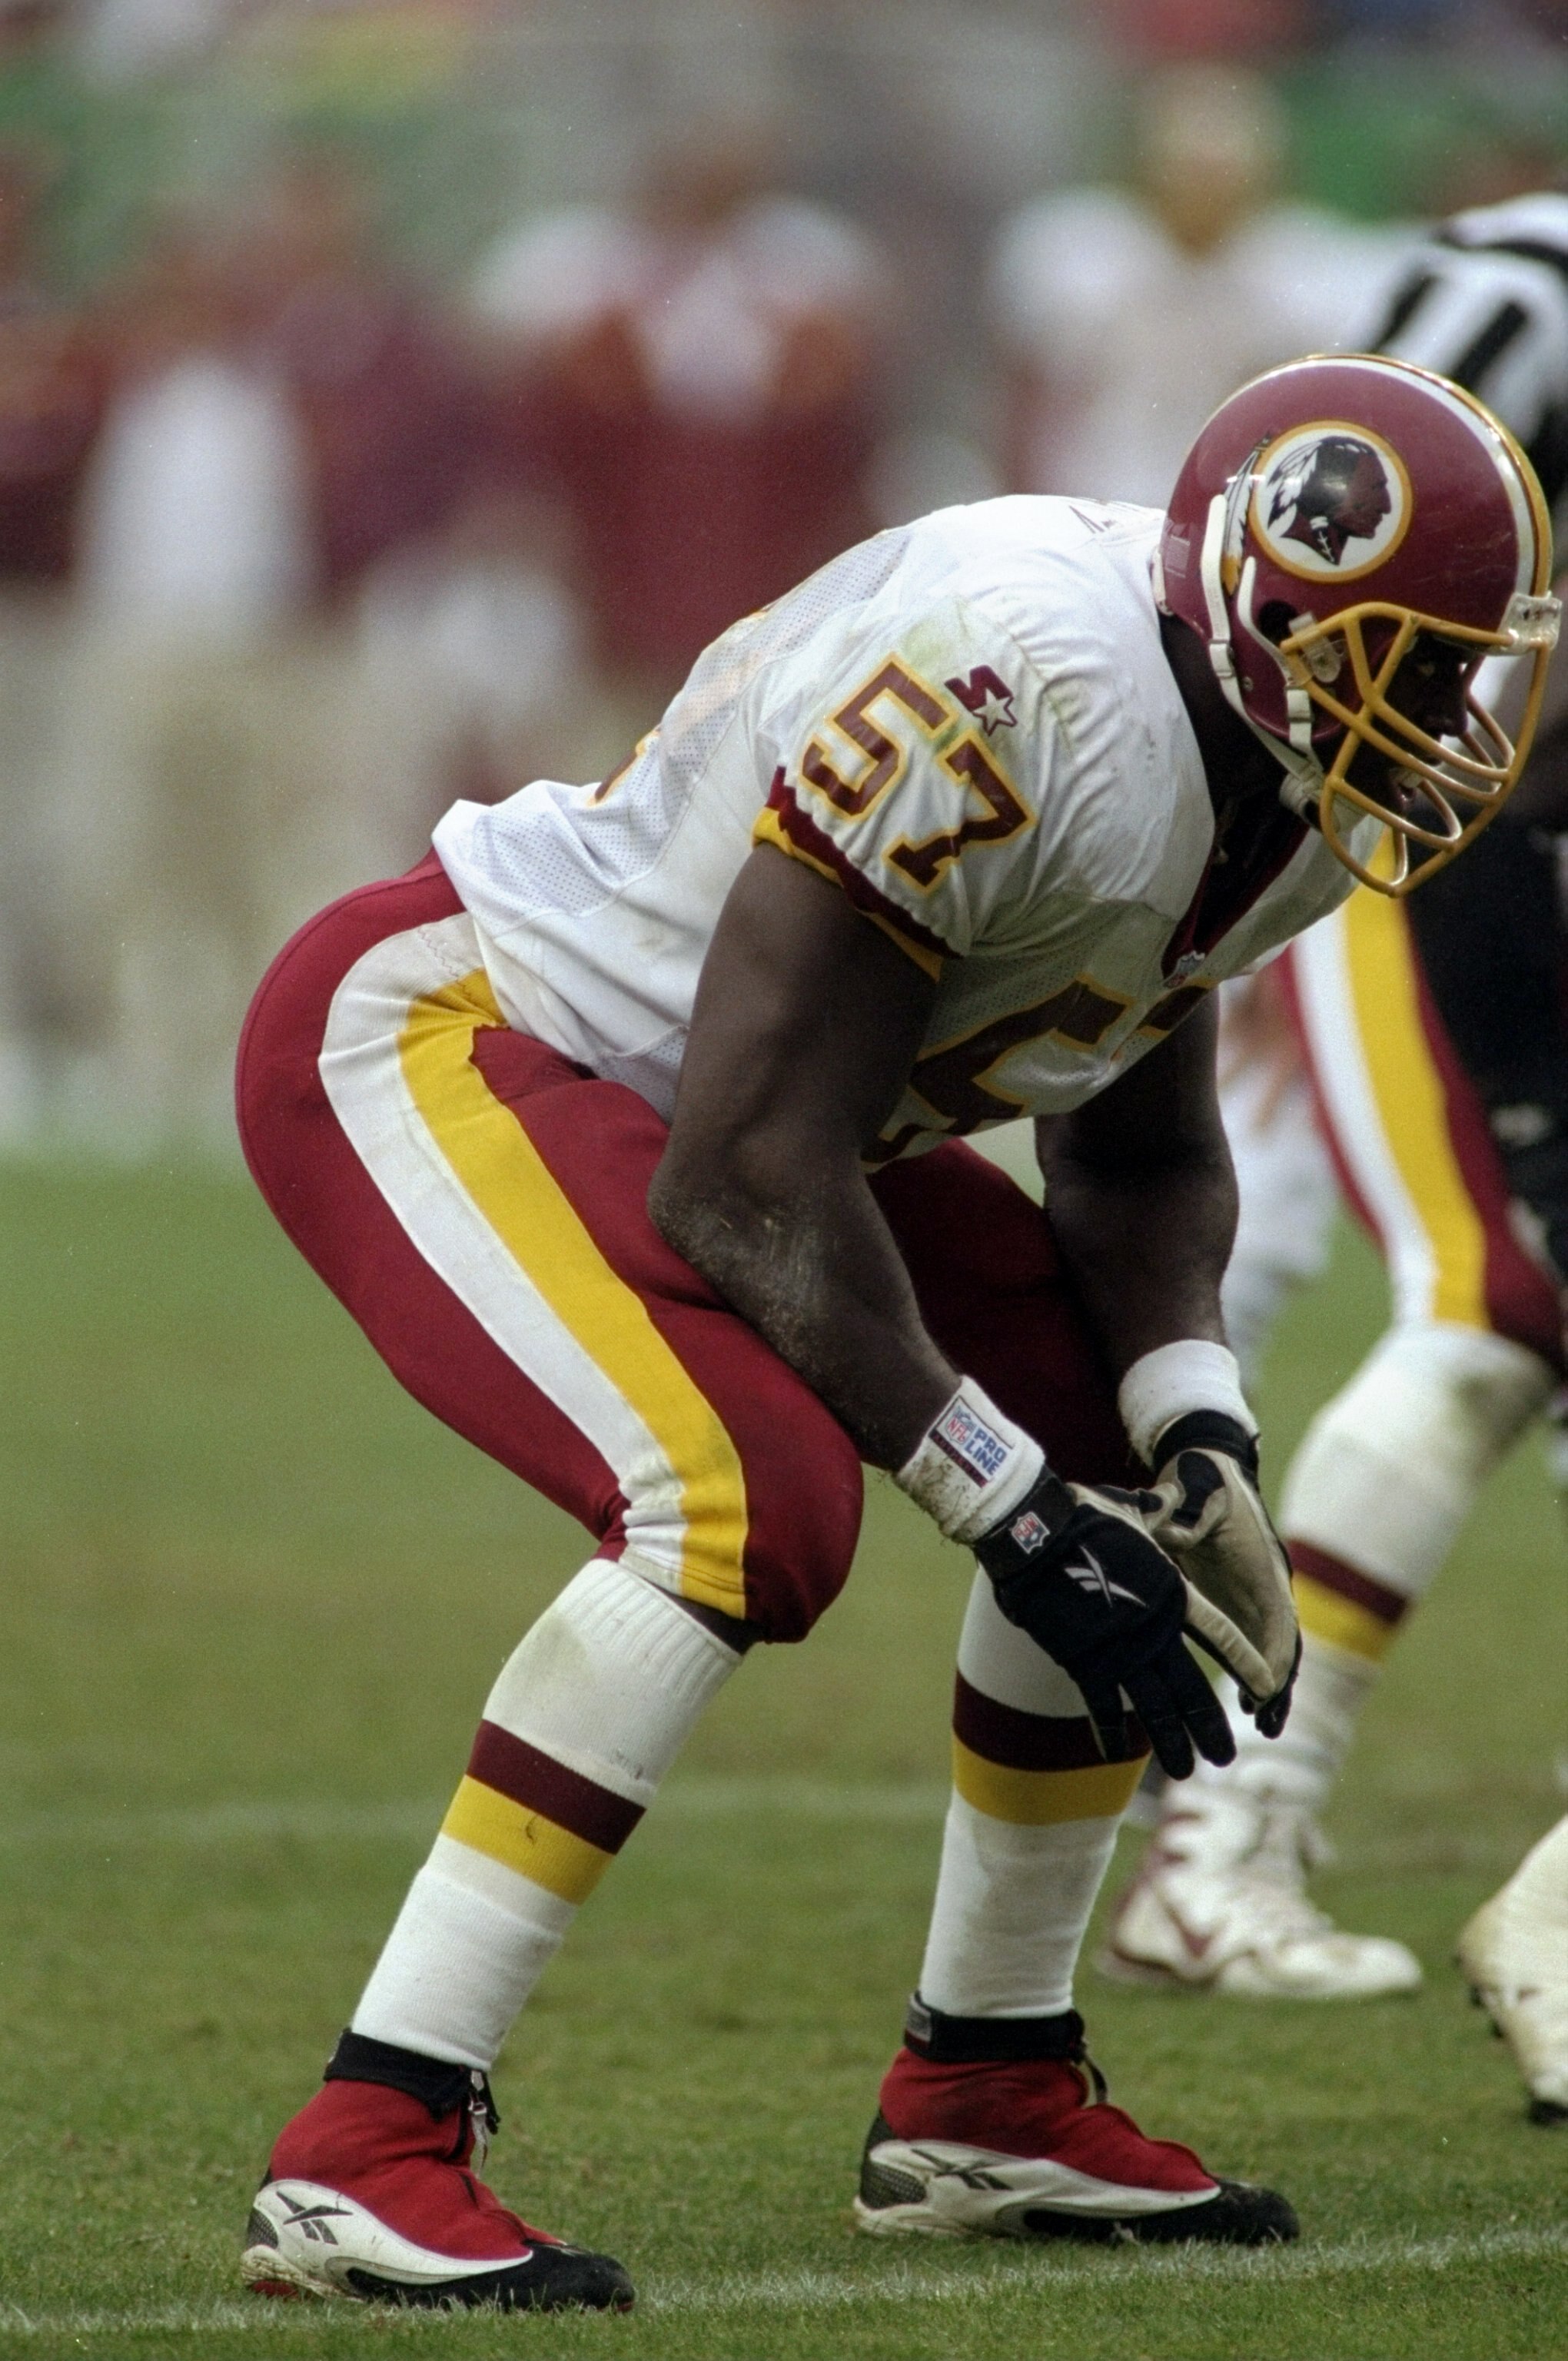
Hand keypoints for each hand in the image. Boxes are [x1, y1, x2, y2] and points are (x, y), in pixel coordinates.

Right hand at [974, 1471, 1238, 1780]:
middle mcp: (1152, 1630)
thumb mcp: (1133, 1509)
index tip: (1268, 1689)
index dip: (1245, 1665)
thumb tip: (1174, 1491)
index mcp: (1171, 1593)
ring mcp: (1118, 1650)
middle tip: (1226, 1757)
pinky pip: (1102, 1706)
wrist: (1037, 1534)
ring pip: (1154, 1709)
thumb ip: (1160, 1512)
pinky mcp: (1083, 1660)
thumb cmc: (1084, 1515)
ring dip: (1172, 1742)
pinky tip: (1117, 1756)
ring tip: (1189, 1770)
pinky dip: (1110, 1732)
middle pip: (1191, 1688)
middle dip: (1210, 1726)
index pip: (1220, 1637)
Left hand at [1148, 1411, 1298, 1736]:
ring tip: (1262, 1721)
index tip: (1265, 1694)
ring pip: (1273, 1644)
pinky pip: (1255, 1637)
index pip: (1278, 1621)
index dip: (1273, 1659)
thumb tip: (1171, 1532)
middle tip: (1267, 1723)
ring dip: (1271, 1681)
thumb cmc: (1197, 1482)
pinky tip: (1244, 1697)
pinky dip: (1254, 1666)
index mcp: (1261, 1563)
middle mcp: (1269, 1581)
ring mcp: (1259, 1590)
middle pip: (1283, 1641)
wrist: (1207, 1464)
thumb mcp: (1187, 1497)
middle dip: (1278, 1682)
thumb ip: (1179, 1517)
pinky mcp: (1242, 1594)